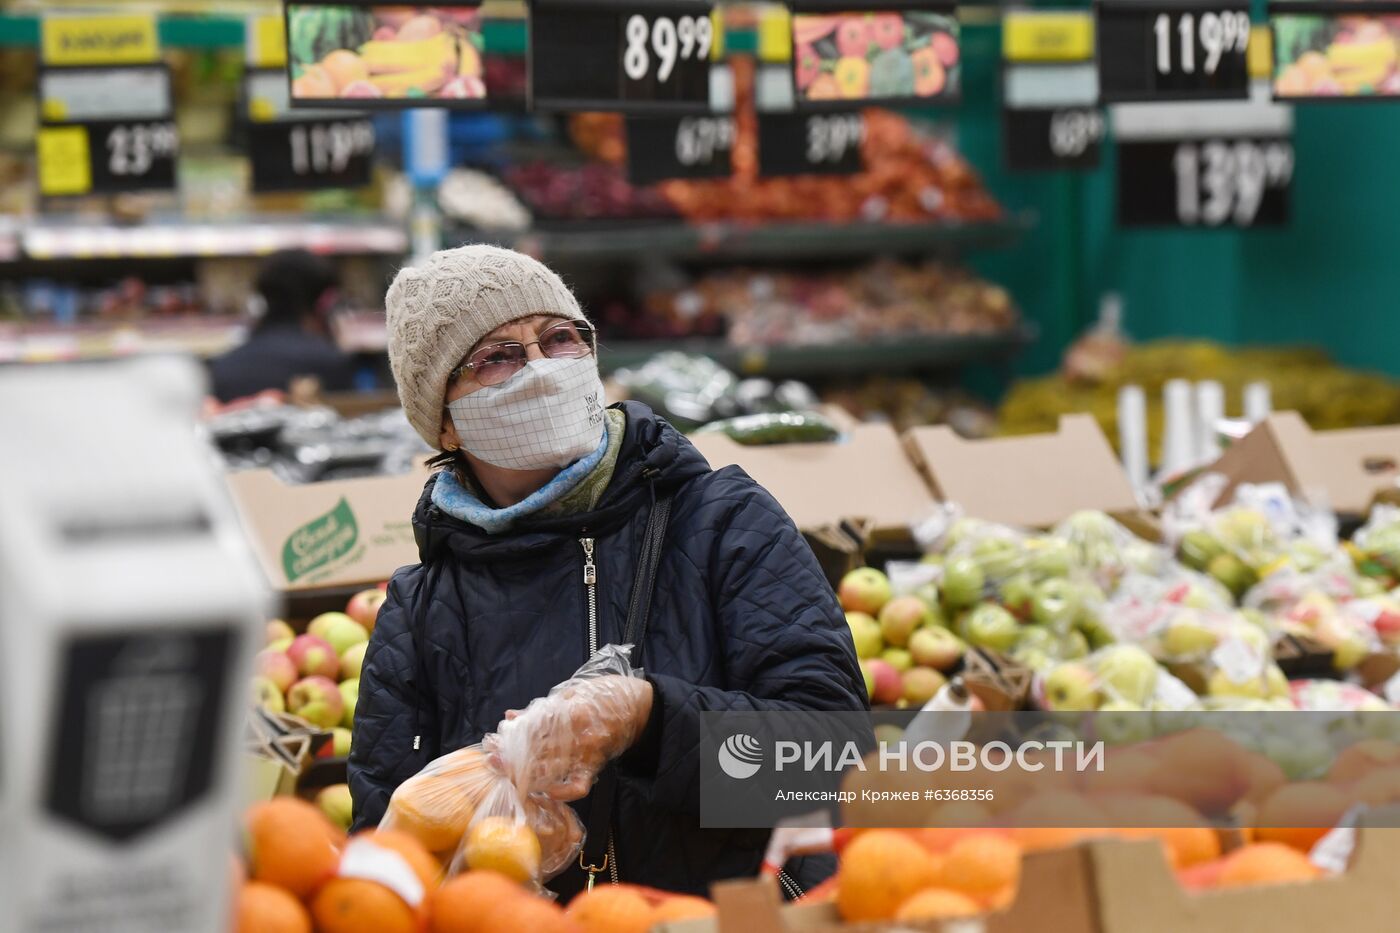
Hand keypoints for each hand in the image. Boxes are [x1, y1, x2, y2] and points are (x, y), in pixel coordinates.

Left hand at [492, 675, 652, 800]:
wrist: (640, 708)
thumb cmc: (603, 695)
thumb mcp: (571, 692)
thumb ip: (541, 708)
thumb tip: (510, 717)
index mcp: (571, 710)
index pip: (532, 728)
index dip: (510, 737)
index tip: (493, 742)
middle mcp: (578, 734)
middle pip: (536, 751)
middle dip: (510, 758)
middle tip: (492, 761)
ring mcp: (587, 752)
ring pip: (550, 770)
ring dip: (524, 774)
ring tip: (505, 773)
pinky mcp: (595, 766)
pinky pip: (576, 786)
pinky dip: (560, 792)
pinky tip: (543, 791)